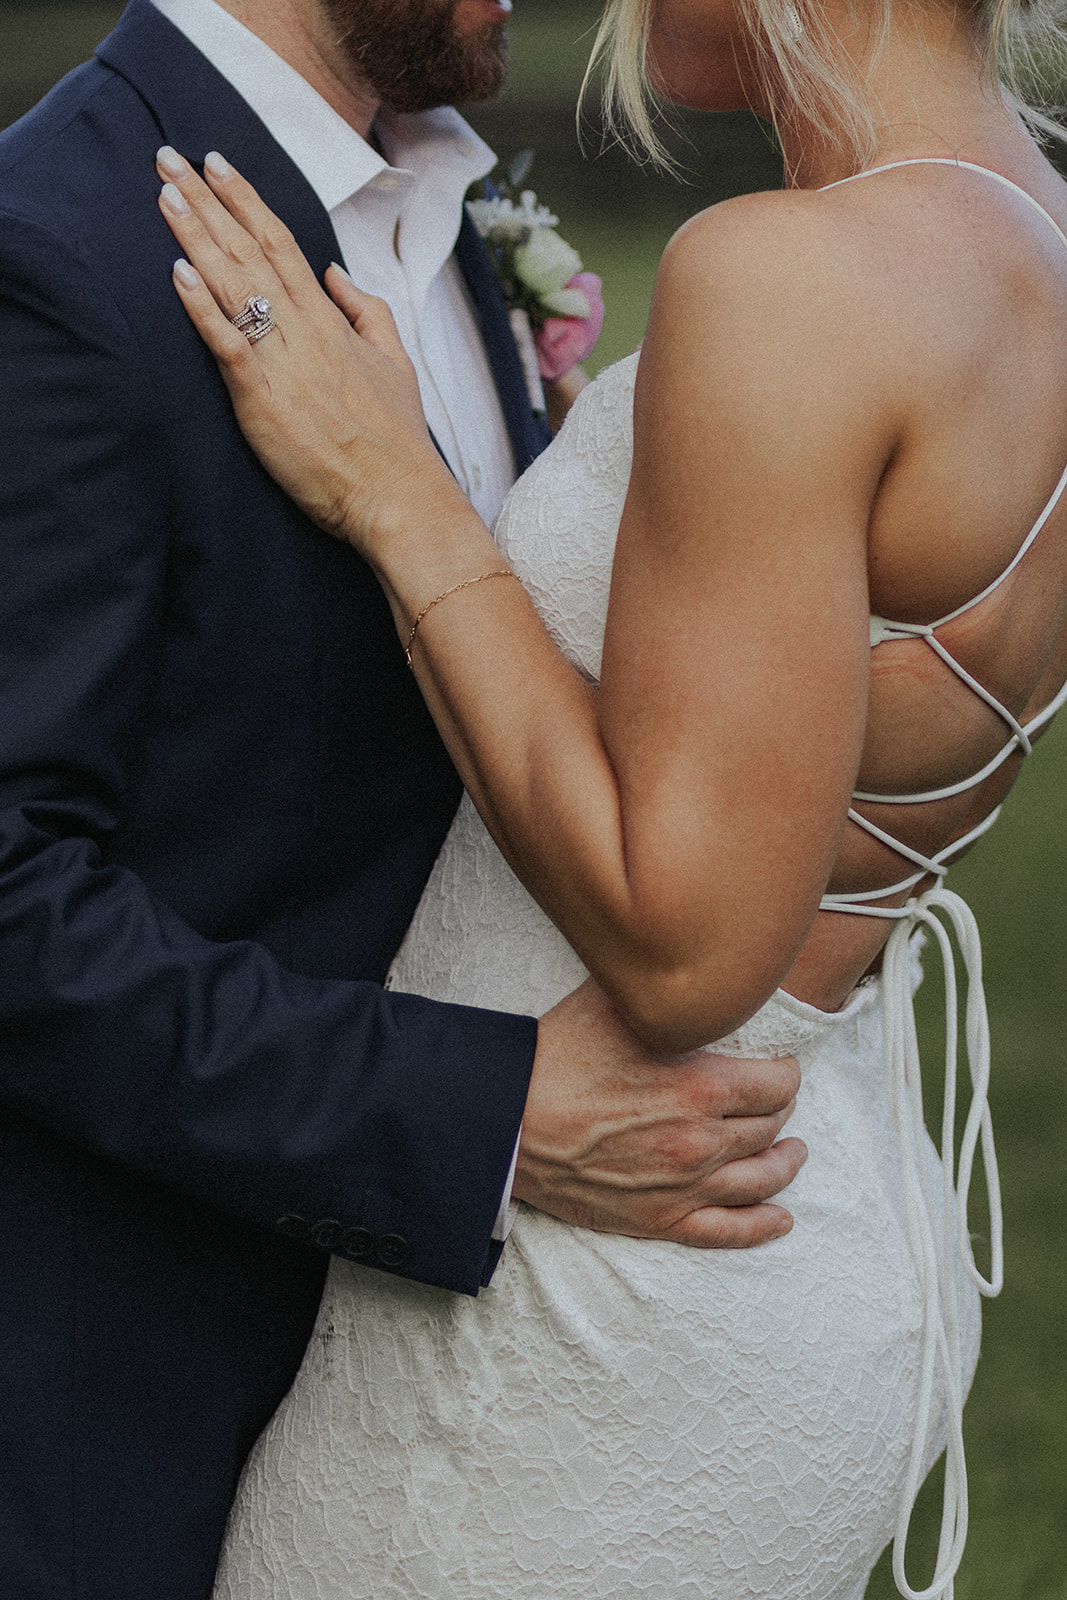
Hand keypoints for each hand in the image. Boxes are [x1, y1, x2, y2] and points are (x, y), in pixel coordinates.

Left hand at [155, 147, 467, 560]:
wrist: (399, 495)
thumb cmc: (396, 440)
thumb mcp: (396, 363)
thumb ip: (367, 311)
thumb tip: (337, 274)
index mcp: (331, 321)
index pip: (282, 243)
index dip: (246, 200)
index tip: (216, 165)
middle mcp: (306, 332)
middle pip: (249, 251)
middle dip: (207, 202)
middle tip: (168, 158)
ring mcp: (285, 364)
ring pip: (235, 286)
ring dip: (196, 237)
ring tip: (164, 195)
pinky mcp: (265, 401)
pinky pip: (229, 344)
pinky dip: (203, 308)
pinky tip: (178, 274)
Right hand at [515, 979, 805, 1247]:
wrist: (507, 1123)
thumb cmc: (555, 1060)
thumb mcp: (613, 1003)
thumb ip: (662, 991)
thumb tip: (688, 972)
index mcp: (700, 1085)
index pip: (777, 1084)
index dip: (785, 1071)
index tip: (781, 1065)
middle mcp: (702, 1140)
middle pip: (770, 1127)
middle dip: (780, 1110)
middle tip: (775, 1099)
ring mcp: (684, 1186)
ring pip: (761, 1179)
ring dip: (784, 1163)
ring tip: (792, 1151)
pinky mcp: (660, 1218)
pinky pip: (728, 1231)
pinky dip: (762, 1226)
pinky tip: (781, 1218)